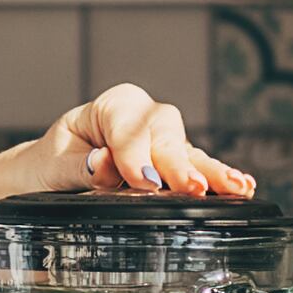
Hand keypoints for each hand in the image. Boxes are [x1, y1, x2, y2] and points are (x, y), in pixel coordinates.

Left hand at [27, 84, 257, 199]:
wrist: (52, 173)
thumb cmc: (51, 163)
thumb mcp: (53, 165)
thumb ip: (78, 167)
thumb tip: (103, 164)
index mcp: (113, 105)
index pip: (127, 125)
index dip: (135, 153)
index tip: (141, 180)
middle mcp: (144, 117)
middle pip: (165, 135)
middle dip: (177, 162)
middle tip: (189, 188)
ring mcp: (163, 141)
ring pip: (189, 153)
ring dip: (210, 171)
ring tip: (233, 187)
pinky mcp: (174, 164)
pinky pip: (197, 169)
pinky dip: (218, 179)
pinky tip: (242, 188)